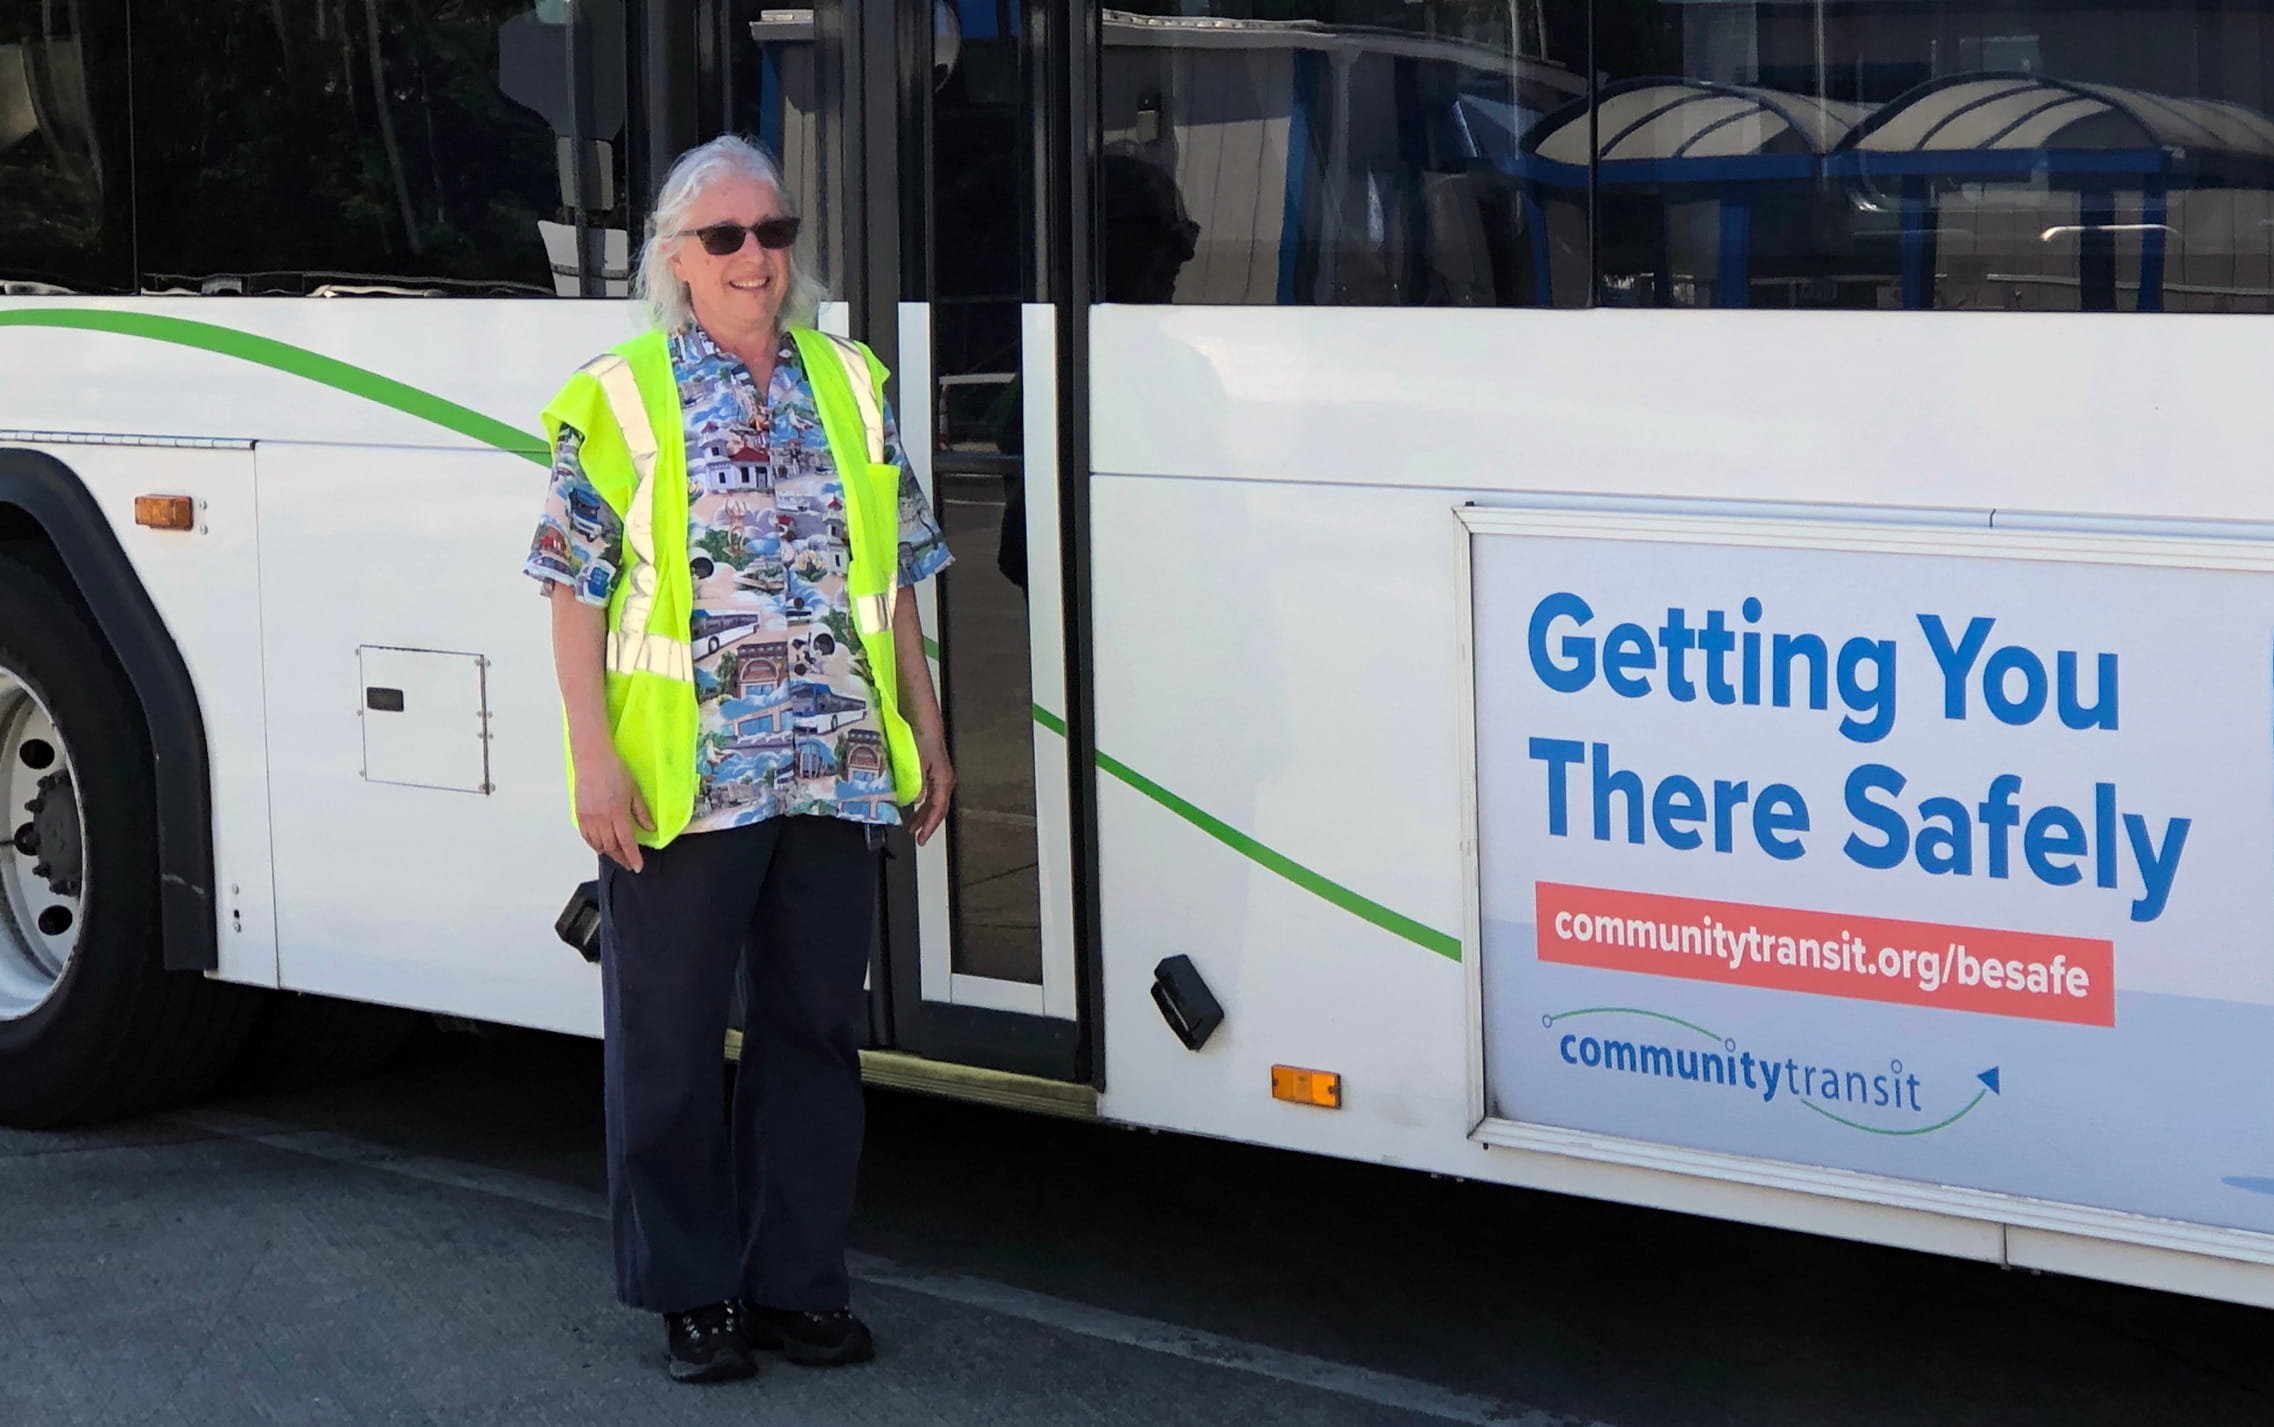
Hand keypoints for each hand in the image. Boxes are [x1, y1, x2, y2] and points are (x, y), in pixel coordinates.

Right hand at [572, 744, 653, 872]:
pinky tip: (600, 846)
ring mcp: (588, 818)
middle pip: (611, 847)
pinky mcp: (579, 815)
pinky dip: (594, 845)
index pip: (626, 842)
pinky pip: (586, 837)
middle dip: (621, 858)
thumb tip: (651, 829)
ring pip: (598, 844)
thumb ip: (642, 812)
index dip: (632, 856)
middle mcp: (601, 819)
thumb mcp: (634, 790)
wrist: (592, 759)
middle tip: (629, 864)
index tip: (638, 866)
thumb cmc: (615, 770)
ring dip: (608, 853)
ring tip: (617, 856)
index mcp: (617, 813)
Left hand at [907, 728, 954, 845]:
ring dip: (923, 814)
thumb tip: (915, 800)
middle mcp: (944, 778)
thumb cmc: (923, 734)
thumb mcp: (919, 760)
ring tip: (912, 825)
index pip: (938, 809)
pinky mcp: (931, 767)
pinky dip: (920, 801)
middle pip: (938, 807)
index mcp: (943, 779)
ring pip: (933, 800)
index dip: (930, 825)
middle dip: (927, 823)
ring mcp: (938, 773)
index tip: (921, 838)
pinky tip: (912, 804)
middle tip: (917, 837)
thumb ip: (918, 782)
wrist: (922, 714)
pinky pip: (928, 791)